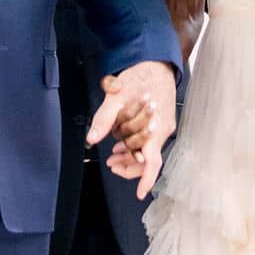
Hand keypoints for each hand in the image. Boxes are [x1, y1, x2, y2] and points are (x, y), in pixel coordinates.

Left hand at [87, 60, 175, 199]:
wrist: (157, 61)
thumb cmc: (141, 76)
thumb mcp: (117, 96)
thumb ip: (104, 119)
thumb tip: (91, 139)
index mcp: (155, 127)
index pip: (153, 162)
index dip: (145, 179)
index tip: (139, 194)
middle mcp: (163, 130)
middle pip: (146, 159)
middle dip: (128, 164)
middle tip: (110, 163)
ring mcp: (163, 126)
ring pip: (146, 150)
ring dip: (130, 154)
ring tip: (113, 154)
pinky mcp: (161, 121)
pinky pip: (149, 140)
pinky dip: (136, 143)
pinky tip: (122, 141)